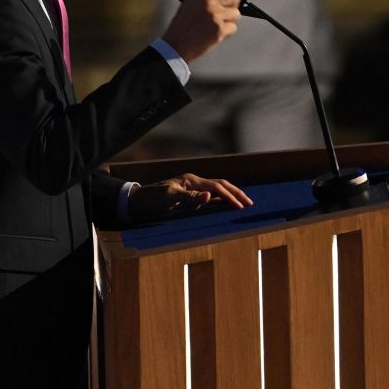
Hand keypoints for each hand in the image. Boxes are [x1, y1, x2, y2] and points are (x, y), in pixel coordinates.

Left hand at [128, 172, 252, 221]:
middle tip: (250, 203)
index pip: (217, 187)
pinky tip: (226, 204)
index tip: (241, 207)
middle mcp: (194, 182)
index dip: (230, 196)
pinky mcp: (189, 196)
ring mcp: (192, 188)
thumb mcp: (169, 198)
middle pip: (221, 184)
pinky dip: (221, 199)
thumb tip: (210, 196)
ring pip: (217, 189)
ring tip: (243, 202)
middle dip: (236, 192)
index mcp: (192, 180)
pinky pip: (209, 196)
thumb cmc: (151, 199)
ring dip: (231, 194)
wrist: (137, 201)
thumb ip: (190, 197)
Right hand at [160, 0, 255, 62]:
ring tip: (213, 26)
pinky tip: (214, 35)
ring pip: (236, 14)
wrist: (175, 45)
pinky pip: (233, 28)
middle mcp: (209, 2)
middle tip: (224, 13)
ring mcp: (214, 16)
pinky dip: (227, 32)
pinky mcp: (219, 29)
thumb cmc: (182, 26)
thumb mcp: (190, 5)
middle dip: (233, 5)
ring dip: (229, 20)